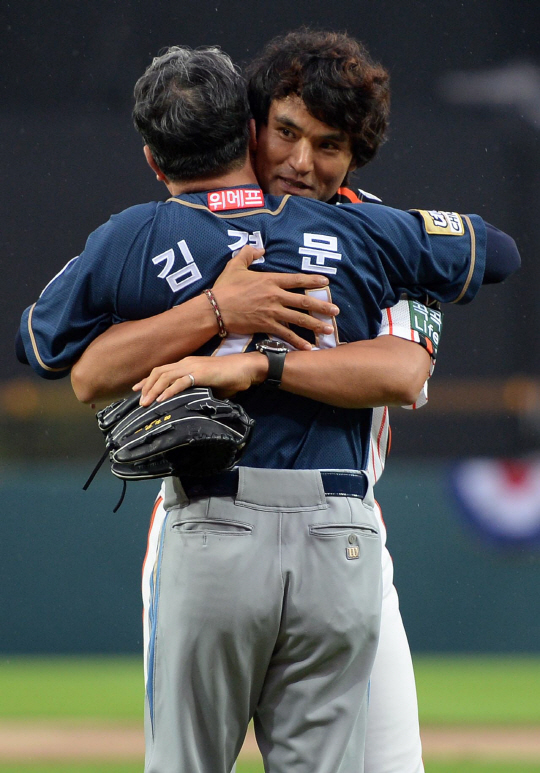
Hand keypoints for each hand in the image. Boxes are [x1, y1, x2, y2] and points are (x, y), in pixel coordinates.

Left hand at [133, 352, 266, 405]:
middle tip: (139, 401)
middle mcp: (186, 363)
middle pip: (159, 372)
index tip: (137, 390)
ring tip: (146, 403)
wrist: (246, 369)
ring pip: (166, 376)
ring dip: (154, 390)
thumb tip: (188, 404)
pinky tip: (162, 399)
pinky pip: (180, 382)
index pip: (162, 371)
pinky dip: (169, 390)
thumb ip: (196, 391)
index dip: (148, 380)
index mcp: (187, 364)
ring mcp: (193, 367)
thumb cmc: (230, 378)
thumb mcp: (208, 385)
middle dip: (146, 386)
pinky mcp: (200, 373)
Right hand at [212, 245, 338, 349]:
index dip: (313, 280)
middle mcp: (275, 296)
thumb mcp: (235, 265)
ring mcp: (272, 312)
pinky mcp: (266, 326)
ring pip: (299, 319)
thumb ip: (248, 254)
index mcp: (270, 280)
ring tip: (328, 329)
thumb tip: (259, 248)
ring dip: (315, 325)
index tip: (326, 282)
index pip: (297, 280)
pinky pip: (286, 335)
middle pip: (304, 301)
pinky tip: (308, 348)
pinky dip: (298, 342)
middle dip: (322, 306)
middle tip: (336, 311)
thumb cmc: (225, 287)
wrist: (214, 308)